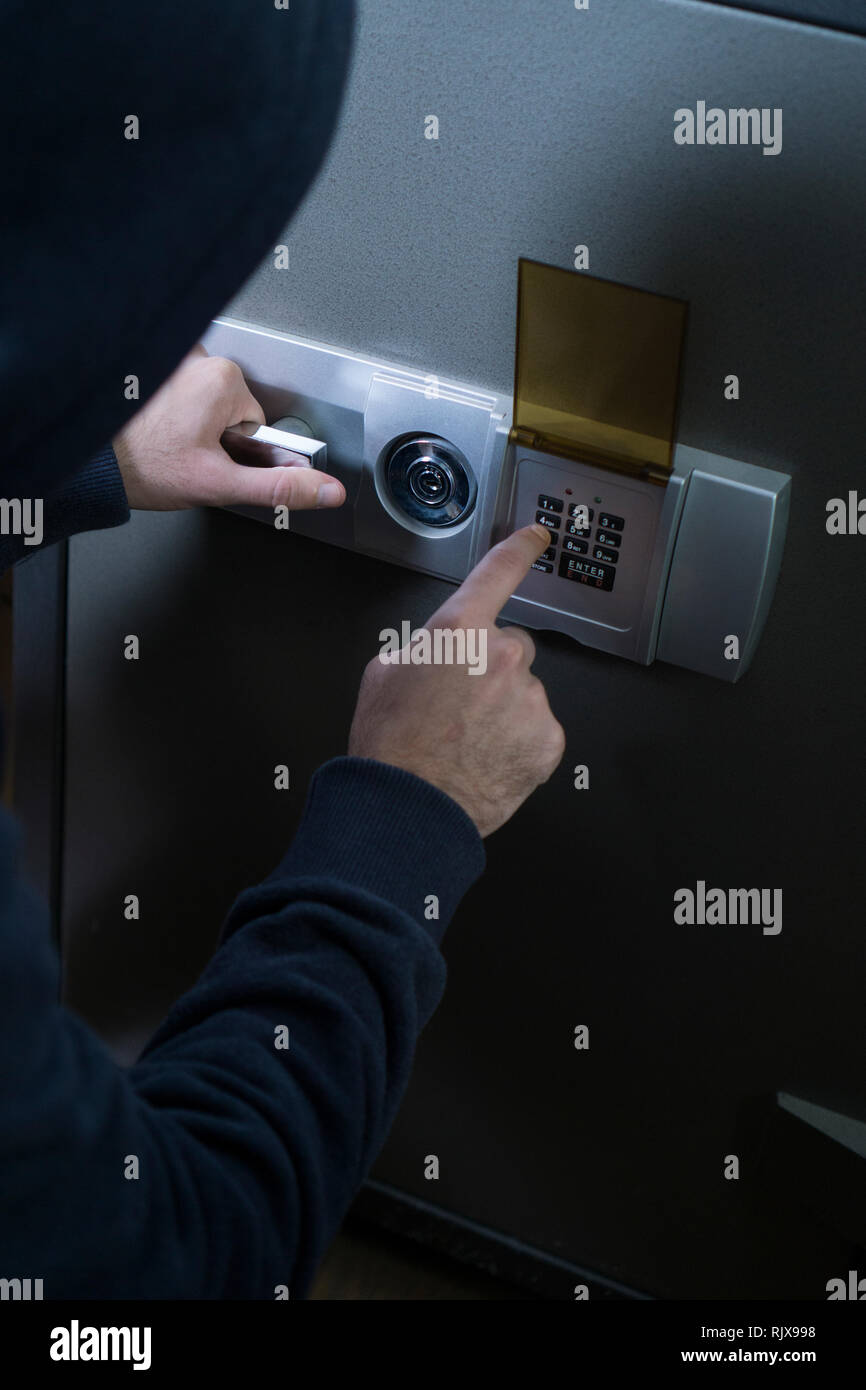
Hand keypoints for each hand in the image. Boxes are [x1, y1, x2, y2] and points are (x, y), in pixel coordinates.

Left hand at [112, 344, 345, 511]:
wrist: (93, 463)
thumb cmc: (144, 467)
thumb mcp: (220, 484)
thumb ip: (279, 488)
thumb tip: (326, 490)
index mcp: (225, 380)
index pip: (253, 421)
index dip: (233, 448)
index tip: (208, 456)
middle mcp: (199, 357)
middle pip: (229, 405)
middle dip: (212, 433)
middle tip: (185, 452)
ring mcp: (171, 355)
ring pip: (201, 397)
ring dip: (189, 420)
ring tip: (165, 440)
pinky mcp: (149, 361)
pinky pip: (176, 385)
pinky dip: (168, 407)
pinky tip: (152, 425)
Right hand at [348, 524, 565, 836]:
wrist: (406, 808)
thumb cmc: (390, 746)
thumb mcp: (383, 674)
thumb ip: (422, 647)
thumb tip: (436, 650)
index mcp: (459, 631)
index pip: (498, 573)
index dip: (520, 550)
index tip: (537, 537)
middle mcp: (501, 658)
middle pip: (511, 646)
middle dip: (490, 667)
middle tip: (459, 704)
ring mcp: (529, 700)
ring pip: (524, 692)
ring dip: (504, 709)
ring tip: (467, 740)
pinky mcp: (547, 740)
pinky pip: (538, 729)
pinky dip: (519, 741)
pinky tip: (487, 757)